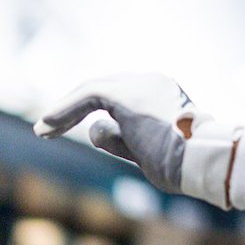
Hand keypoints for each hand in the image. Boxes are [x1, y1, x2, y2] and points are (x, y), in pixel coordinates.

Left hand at [34, 73, 204, 194]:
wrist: (200, 158)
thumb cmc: (183, 162)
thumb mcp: (146, 151)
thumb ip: (121, 138)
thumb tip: (95, 129)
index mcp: (164, 94)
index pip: (122, 96)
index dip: (94, 110)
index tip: (74, 127)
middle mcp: (153, 83)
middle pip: (105, 89)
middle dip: (75, 107)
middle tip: (50, 127)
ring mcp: (141, 85)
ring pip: (94, 89)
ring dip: (65, 110)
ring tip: (44, 128)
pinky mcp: (126, 94)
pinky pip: (89, 94)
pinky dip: (65, 109)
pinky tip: (48, 124)